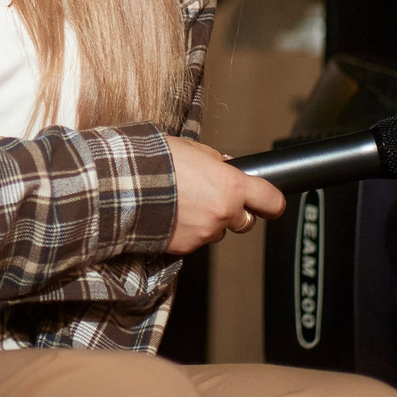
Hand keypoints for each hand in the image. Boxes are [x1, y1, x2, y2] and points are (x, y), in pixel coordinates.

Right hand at [163, 136, 288, 254]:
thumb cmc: (157, 161)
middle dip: (234, 212)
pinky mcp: (186, 247)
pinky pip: (195, 240)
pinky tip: (170, 215)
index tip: (270, 203)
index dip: (272, 203)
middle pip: (245, 221)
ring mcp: (205, 234)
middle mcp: (223, 213)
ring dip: (208, 221)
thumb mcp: (193, 150)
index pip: (271, 201)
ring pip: (217, 231)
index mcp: (231, 186)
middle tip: (212, 198)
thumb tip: (226, 167)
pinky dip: (187, 231)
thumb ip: (216, 162)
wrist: (124, 185)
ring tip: (181, 204)